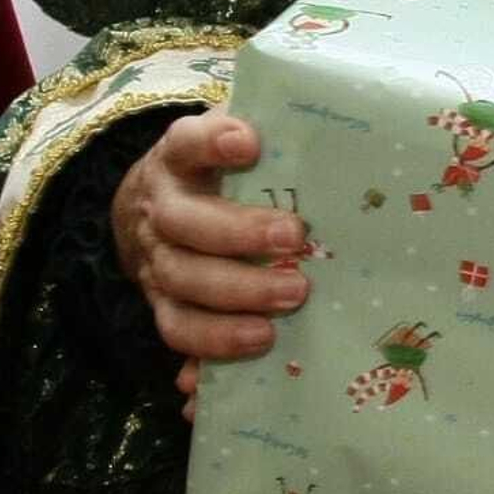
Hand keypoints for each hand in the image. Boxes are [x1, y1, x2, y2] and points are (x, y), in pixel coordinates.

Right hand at [112, 111, 307, 419]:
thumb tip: (343, 142)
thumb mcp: (232, 141)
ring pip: (182, 284)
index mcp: (179, 160)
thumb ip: (272, 137)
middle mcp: (160, 209)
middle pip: (185, 223)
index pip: (186, 142)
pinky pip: (178, 332)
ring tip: (282, 310)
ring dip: (231, 301)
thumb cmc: (218, 172)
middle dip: (238, 234)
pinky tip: (247, 355)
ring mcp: (156, 261)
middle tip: (295, 240)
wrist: (150, 207)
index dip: (212, 143)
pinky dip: (207, 349)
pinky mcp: (163, 304)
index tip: (248, 144)